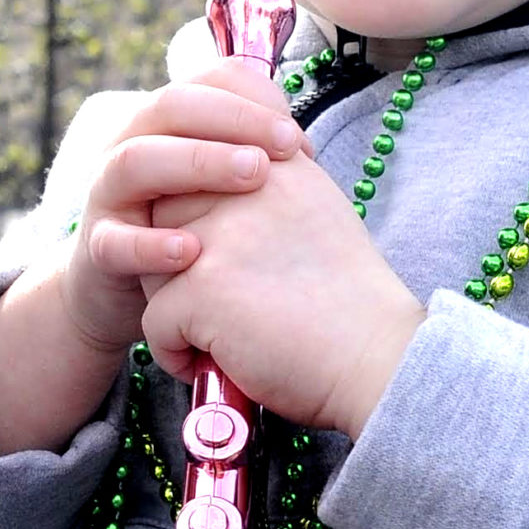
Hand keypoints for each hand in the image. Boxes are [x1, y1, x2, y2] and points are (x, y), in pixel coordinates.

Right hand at [0, 64, 306, 458]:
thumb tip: (303, 147)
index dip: (255, 98)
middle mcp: (129, 143)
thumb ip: (252, 159)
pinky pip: (115, 241)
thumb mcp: (218, 189)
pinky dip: (152, 245)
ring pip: (137, 160)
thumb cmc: (187, 230)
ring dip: (198, 161)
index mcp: (165, 122)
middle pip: (173, 106)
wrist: (122, 293)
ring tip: (253, 176)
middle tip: (288, 146)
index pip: (207, 81)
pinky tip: (193, 251)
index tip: (298, 137)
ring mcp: (107, 194)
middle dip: (236, 119)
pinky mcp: (96, 248)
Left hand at [141, 150, 424, 439]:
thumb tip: (219, 172)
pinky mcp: (202, 289)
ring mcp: (220, 237)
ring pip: (149, 268)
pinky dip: (177, 353)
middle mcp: (246, 187)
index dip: (200, 226)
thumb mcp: (317, 212)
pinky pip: (154, 321)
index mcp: (275, 164)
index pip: (195, 173)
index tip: (237, 266)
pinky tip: (220, 364)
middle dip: (174, 263)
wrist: (378, 361)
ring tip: (225, 333)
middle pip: (162, 216)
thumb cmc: (348, 304)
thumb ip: (268, 184)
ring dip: (175, 308)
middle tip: (224, 302)